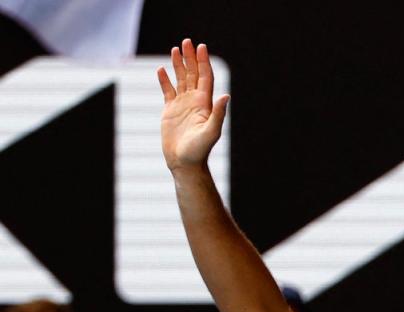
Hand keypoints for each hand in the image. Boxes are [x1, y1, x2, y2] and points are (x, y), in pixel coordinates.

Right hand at [157, 39, 228, 170]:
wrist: (184, 163)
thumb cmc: (199, 150)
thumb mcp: (211, 132)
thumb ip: (218, 113)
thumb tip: (226, 95)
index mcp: (204, 104)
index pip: (205, 77)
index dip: (203, 62)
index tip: (201, 47)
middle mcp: (194, 102)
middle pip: (193, 74)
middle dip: (191, 58)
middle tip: (187, 42)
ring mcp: (182, 105)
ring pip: (180, 80)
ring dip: (178, 65)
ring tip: (176, 49)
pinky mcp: (170, 111)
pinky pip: (167, 91)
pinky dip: (165, 80)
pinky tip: (162, 70)